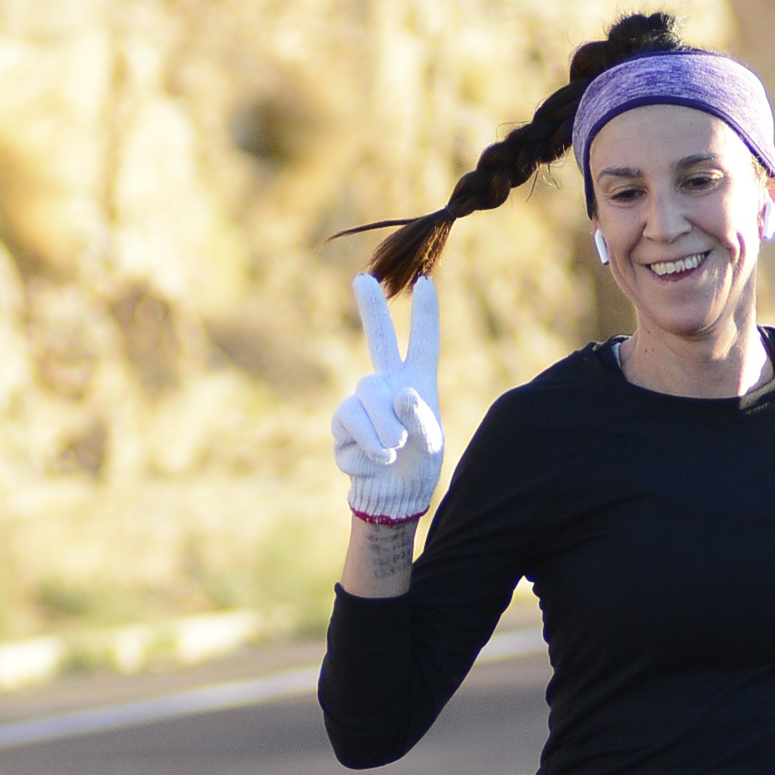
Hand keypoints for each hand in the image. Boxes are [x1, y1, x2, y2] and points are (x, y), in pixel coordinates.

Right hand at [330, 275, 444, 522]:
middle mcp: (387, 384)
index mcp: (417, 382)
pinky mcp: (343, 423)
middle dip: (370, 308)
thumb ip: (421, 418)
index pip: (422, 343)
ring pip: (366, 398)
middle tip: (362, 278)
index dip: (424, 314)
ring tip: (395, 449)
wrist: (393, 495)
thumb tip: (401, 394)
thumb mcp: (431, 443)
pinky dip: (369, 445)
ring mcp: (362, 401)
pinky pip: (351, 424)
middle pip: (376, 339)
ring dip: (383, 429)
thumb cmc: (419, 464)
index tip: (425, 281)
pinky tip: (378, 459)